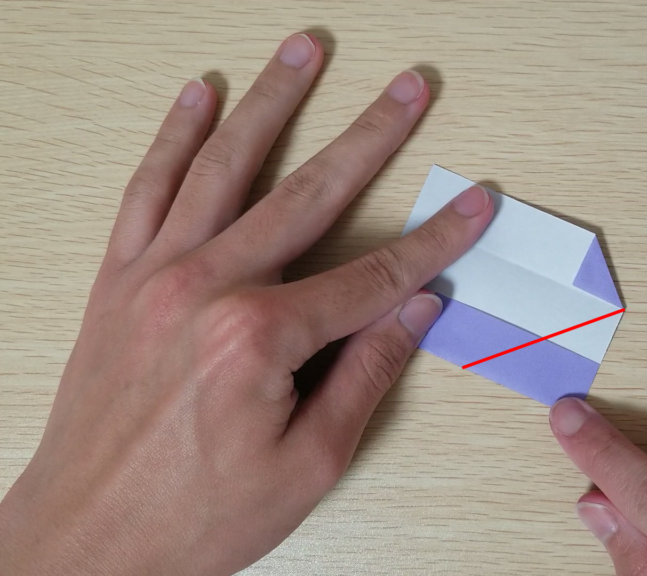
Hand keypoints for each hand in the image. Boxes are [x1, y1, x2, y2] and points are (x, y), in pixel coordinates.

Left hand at [0, 32, 492, 574]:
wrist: (86, 543)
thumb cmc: (194, 518)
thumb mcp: (308, 463)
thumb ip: (366, 373)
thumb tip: (415, 309)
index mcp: (258, 337)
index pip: (373, 274)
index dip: (434, 239)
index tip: (473, 207)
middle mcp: (204, 288)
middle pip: (308, 194)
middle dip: (370, 137)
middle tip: (407, 90)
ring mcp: (156, 276)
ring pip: (225, 165)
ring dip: (272, 101)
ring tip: (306, 48)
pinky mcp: (121, 281)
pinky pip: (148, 188)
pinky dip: (175, 136)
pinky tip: (200, 96)